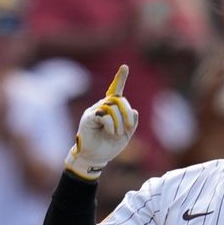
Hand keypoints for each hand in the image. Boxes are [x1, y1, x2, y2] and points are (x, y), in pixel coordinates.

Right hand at [65, 65, 138, 179]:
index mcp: (112, 109)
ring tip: (116, 134)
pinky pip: (104, 115)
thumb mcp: (126, 135)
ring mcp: (95, 111)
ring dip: (119, 123)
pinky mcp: (89, 118)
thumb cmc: (110, 145)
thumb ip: (132, 123)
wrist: (95, 157)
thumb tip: (135, 111)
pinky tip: (109, 132)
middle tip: (129, 127)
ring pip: (112, 107)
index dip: (120, 78)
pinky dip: (111, 125)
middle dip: (127, 113)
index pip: (116, 90)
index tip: (125, 67)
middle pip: (118, 99)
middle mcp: (103, 106)